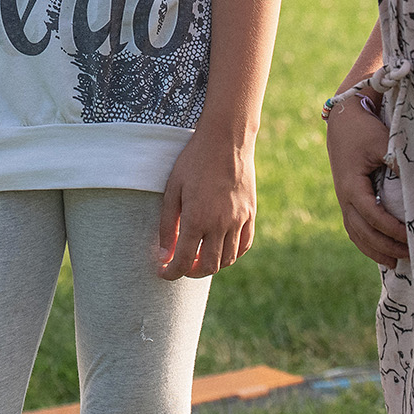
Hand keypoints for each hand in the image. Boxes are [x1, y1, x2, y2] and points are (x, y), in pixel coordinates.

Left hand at [156, 126, 255, 279]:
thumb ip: (166, 224)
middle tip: (180, 265)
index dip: (171, 272)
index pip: (183, 261)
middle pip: (207, 267)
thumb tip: (163, 253)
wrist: (226, 140)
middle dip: (190, 272)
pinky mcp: (250, 214)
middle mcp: (219, 225)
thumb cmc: (194, 161)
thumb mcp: (172, 189)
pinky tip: (220, 248)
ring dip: (211, 265)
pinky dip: (232, 254)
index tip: (163, 272)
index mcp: (196, 219)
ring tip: (199, 257)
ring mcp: (238, 220)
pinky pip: (244, 245)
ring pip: (227, 260)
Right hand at [326, 96, 404, 267]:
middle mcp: (344, 197)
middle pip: (363, 231)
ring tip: (396, 263)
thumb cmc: (364, 130)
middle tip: (411, 254)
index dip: (392, 229)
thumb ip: (396, 162)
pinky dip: (365, 242)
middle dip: (386, 246)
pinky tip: (380, 252)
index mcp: (351, 186)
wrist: (342, 120)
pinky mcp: (346, 199)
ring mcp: (342, 199)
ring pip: (356, 233)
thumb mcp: (382, 142)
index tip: (412, 236)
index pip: (373, 216)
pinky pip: (353, 227)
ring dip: (375, 250)